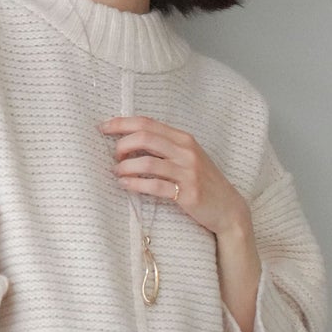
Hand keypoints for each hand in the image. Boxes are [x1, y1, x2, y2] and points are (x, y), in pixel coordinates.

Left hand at [98, 115, 255, 245]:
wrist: (228, 209)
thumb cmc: (203, 182)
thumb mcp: (187, 158)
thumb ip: (164, 148)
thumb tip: (129, 142)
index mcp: (184, 138)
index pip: (147, 123)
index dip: (122, 123)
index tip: (103, 127)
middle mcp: (186, 151)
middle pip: (145, 137)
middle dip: (122, 144)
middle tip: (114, 157)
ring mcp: (188, 171)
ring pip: (147, 161)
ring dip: (125, 167)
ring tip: (117, 173)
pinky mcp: (187, 193)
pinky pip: (154, 185)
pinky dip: (135, 184)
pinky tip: (125, 185)